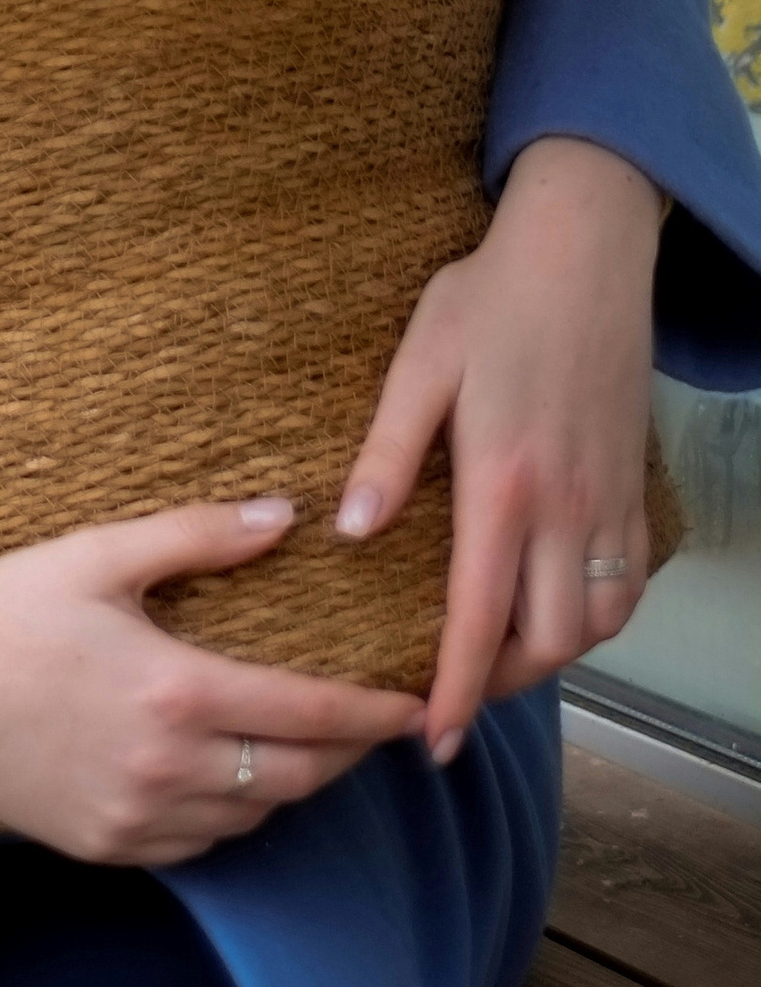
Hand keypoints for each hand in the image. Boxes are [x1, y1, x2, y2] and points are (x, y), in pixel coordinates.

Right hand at [0, 500, 422, 865]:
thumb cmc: (6, 607)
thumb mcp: (98, 553)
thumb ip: (198, 535)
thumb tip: (284, 516)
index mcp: (174, 690)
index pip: (309, 714)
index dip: (371, 712)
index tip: (412, 703)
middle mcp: (166, 768)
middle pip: (297, 777)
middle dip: (347, 753)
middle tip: (373, 723)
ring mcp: (137, 818)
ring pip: (253, 815)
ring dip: (292, 782)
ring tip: (308, 743)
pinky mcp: (109, 847)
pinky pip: (202, 844)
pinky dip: (232, 813)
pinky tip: (231, 774)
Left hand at [336, 133, 664, 762]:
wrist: (584, 248)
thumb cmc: (491, 296)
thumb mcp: (420, 360)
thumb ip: (387, 452)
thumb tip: (350, 532)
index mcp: (502, 483)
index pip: (479, 618)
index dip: (456, 690)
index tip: (433, 739)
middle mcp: (565, 508)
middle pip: (548, 644)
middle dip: (499, 684)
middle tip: (451, 693)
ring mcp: (609, 502)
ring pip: (597, 625)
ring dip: (551, 655)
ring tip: (497, 656)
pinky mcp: (636, 487)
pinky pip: (627, 584)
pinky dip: (597, 617)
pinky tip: (556, 607)